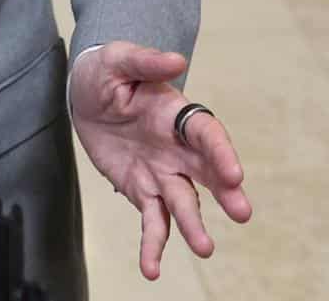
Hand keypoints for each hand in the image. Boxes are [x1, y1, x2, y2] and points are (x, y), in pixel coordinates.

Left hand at [70, 42, 251, 280]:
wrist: (86, 93)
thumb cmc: (108, 72)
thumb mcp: (118, 59)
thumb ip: (145, 61)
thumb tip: (176, 59)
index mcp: (179, 115)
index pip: (207, 135)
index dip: (222, 152)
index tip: (235, 173)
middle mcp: (179, 149)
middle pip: (207, 173)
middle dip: (225, 192)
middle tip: (242, 212)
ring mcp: (163, 172)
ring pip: (182, 202)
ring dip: (193, 225)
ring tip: (204, 249)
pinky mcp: (141, 189)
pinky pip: (151, 220)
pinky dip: (153, 245)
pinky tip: (151, 270)